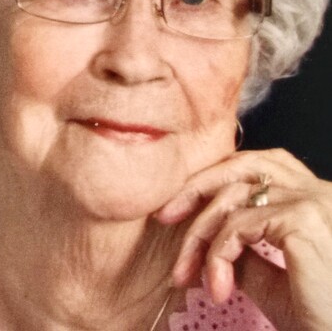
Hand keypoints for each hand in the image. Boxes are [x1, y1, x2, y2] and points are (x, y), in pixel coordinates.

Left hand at [155, 149, 331, 330]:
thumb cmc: (320, 318)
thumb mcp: (273, 279)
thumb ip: (245, 250)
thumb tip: (210, 238)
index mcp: (313, 197)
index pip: (256, 167)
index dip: (215, 180)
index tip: (180, 208)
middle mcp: (316, 190)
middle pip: (242, 166)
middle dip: (196, 188)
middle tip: (164, 216)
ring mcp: (311, 201)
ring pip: (233, 197)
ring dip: (199, 234)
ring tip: (185, 272)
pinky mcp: (302, 220)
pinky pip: (238, 225)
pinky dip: (216, 254)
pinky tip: (218, 286)